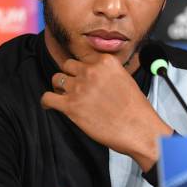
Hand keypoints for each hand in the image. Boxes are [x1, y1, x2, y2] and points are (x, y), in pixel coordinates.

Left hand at [41, 54, 172, 171]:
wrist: (139, 129)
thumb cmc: (136, 109)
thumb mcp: (125, 79)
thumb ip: (108, 73)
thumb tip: (96, 76)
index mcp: (105, 62)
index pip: (84, 57)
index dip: (82, 68)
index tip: (82, 75)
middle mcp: (90, 71)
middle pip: (68, 65)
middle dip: (71, 75)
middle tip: (76, 87)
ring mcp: (79, 88)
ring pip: (56, 79)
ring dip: (60, 88)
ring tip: (65, 97)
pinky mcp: (70, 106)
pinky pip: (47, 98)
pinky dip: (47, 102)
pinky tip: (50, 105)